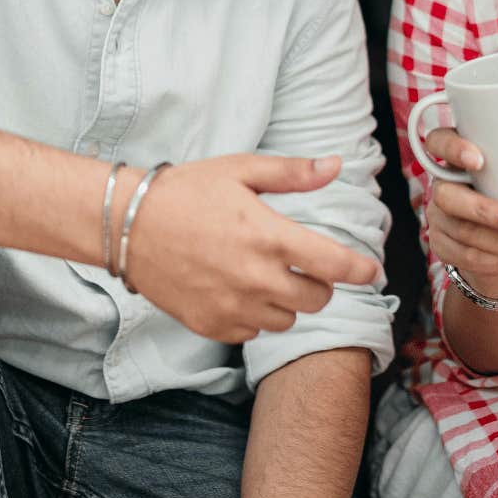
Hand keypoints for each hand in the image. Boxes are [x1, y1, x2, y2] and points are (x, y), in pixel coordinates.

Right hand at [122, 154, 381, 343]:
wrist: (126, 225)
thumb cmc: (184, 192)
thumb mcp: (240, 171)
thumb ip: (292, 174)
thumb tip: (335, 166)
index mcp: (269, 237)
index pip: (336, 266)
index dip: (361, 271)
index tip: (371, 271)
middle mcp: (256, 278)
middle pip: (317, 299)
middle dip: (317, 282)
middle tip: (300, 264)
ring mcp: (233, 306)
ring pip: (287, 319)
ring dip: (285, 301)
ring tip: (261, 275)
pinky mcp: (212, 325)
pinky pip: (253, 332)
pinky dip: (254, 316)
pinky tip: (236, 291)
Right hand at [419, 129, 497, 298]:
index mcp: (456, 158)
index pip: (438, 142)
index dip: (452, 149)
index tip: (479, 162)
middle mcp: (440, 185)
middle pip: (446, 195)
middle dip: (485, 211)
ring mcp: (436, 216)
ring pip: (459, 228)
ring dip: (494, 239)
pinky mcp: (439, 244)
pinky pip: (461, 253)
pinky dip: (489, 258)